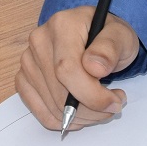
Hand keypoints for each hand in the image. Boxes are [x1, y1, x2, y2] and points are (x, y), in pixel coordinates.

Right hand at [17, 6, 139, 131]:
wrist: (96, 37)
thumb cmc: (108, 37)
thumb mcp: (121, 36)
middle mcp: (39, 41)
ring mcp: (29, 61)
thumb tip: (95, 68)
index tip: (114, 102)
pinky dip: (65, 120)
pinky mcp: (25, 79)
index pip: (67, 70)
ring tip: (101, 106)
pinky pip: (41, 111)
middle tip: (113, 106)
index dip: (91, 94)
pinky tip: (82, 112)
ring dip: (81, 117)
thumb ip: (111, 48)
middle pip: (59, 92)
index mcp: (62, 25)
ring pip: (52, 106)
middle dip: (91, 109)